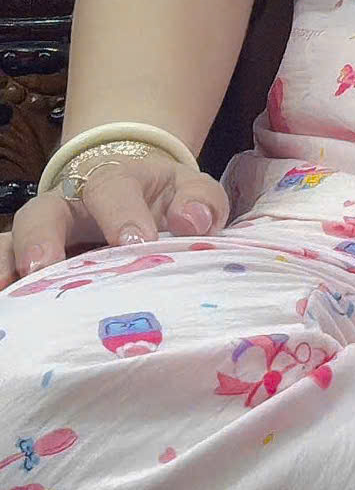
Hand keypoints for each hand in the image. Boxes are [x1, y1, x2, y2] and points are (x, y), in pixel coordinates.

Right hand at [0, 149, 231, 288]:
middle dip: (43, 238)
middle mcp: (70, 204)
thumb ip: (200, 202)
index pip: (112, 188)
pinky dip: (5, 277)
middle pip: (45, 211)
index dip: (122, 214)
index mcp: (115, 181)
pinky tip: (7, 308)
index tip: (138, 242)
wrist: (144, 197)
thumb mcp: (190, 192)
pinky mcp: (36, 258)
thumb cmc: (168, 201)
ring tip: (7, 291)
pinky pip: (9, 262)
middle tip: (45, 268)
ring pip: (18, 239)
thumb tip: (193, 221)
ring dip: (12, 262)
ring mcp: (48, 233)